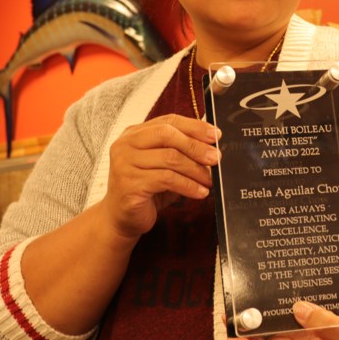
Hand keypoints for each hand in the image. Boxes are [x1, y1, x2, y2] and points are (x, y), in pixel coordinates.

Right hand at [99, 114, 220, 240]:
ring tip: (209, 180)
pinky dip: (188, 185)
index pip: (168, 121)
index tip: (215, 136)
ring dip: (195, 170)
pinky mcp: (129, 184)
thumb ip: (181, 150)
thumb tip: (211, 142)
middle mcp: (125, 144)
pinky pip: (166, 179)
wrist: (122, 218)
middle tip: (216, 158)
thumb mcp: (164, 165)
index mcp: (133, 134)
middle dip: (196, 146)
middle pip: (167, 135)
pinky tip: (200, 192)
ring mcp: (124, 163)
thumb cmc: (147, 190)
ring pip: (170, 158)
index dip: (195, 127)